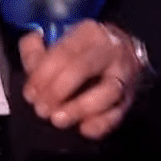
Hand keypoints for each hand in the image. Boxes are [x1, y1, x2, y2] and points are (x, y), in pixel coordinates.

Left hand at [20, 22, 143, 139]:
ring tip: (58, 119)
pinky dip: (101, 123)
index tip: (31, 93)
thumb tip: (31, 58)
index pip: (64, 52)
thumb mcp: (58, 41)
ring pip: (108, 91)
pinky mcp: (130, 98)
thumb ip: (37, 50)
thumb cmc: (83, 51)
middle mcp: (110, 51)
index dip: (44, 74)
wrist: (122, 53)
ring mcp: (123, 75)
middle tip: (41, 108)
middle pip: (84, 68)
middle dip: (58, 91)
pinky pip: (118, 113)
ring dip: (80, 108)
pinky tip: (84, 128)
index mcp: (89, 33)